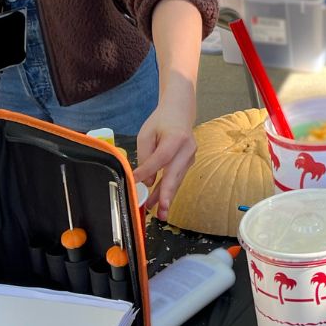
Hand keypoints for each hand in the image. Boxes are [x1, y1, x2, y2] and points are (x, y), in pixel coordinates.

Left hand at [133, 93, 196, 218]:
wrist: (180, 113)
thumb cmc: (161, 122)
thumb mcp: (146, 134)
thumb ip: (145, 156)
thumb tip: (146, 181)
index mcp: (176, 138)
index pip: (161, 158)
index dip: (148, 171)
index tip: (135, 182)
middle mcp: (187, 149)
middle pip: (175, 174)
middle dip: (166, 194)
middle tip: (161, 211)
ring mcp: (191, 157)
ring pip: (176, 180)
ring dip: (166, 196)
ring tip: (158, 212)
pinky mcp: (189, 163)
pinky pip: (177, 178)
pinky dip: (168, 190)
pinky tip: (159, 201)